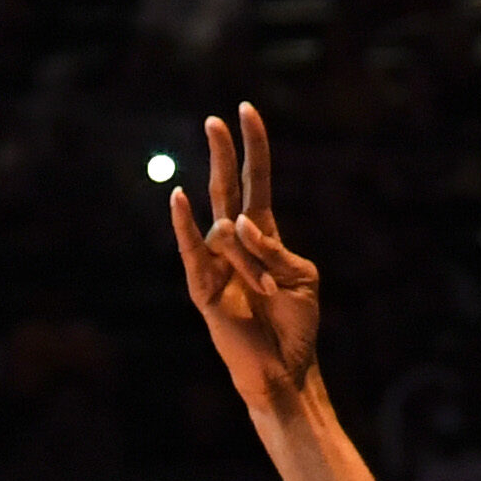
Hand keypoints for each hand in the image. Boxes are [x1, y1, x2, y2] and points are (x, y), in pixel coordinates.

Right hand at [168, 102, 323, 410]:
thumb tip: (242, 225)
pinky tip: (178, 198)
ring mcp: (216, 264)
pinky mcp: (201, 288)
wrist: (284, 369)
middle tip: (215, 119)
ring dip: (252, 262)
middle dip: (223, 153)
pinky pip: (191, 250)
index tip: (247, 111)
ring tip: (266, 293)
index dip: (253, 147)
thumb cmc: (296, 326)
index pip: (256, 181)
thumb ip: (274, 248)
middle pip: (226, 187)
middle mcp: (235, 244)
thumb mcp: (301, 278)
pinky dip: (184, 225)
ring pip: (228, 236)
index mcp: (264, 236)